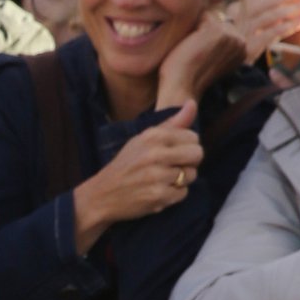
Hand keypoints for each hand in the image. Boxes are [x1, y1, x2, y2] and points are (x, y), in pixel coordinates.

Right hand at [72, 99, 201, 250]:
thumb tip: (192, 103)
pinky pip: (183, 193)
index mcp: (152, 136)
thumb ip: (171, 124)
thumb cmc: (126, 165)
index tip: (173, 152)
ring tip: (162, 180)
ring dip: (181, 180)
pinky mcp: (158, 196)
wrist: (102, 195)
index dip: (187, 146)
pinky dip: (173, 195)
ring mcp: (157, 176)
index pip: (192, 136)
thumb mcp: (143, 139)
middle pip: (197, 154)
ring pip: (191, 175)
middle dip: (189, 162)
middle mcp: (155, 154)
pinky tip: (158, 191)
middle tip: (172, 166)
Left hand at [154, 13, 247, 111]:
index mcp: (243, 50)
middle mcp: (241, 42)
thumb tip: (213, 19)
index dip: (207, 39)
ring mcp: (231, 35)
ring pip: (210, 18)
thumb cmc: (190, 76)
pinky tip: (190, 45)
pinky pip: (202, 15)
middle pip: (218, 20)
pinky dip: (191, 27)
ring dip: (197, 29)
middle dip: (203, 32)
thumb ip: (219, 45)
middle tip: (196, 53)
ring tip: (193, 49)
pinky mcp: (217, 30)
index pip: (225, 29)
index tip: (203, 56)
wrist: (182, 88)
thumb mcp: (213, 59)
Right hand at [230, 0, 299, 58]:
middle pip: (268, 0)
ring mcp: (242, 31)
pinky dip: (289, 25)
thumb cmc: (248, 43)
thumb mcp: (258, 25)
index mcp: (238, 7)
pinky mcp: (248, 46)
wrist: (230, 67)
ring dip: (294, 7)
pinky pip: (271, 33)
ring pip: (271, 15)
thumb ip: (275, 13)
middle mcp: (238, 16)